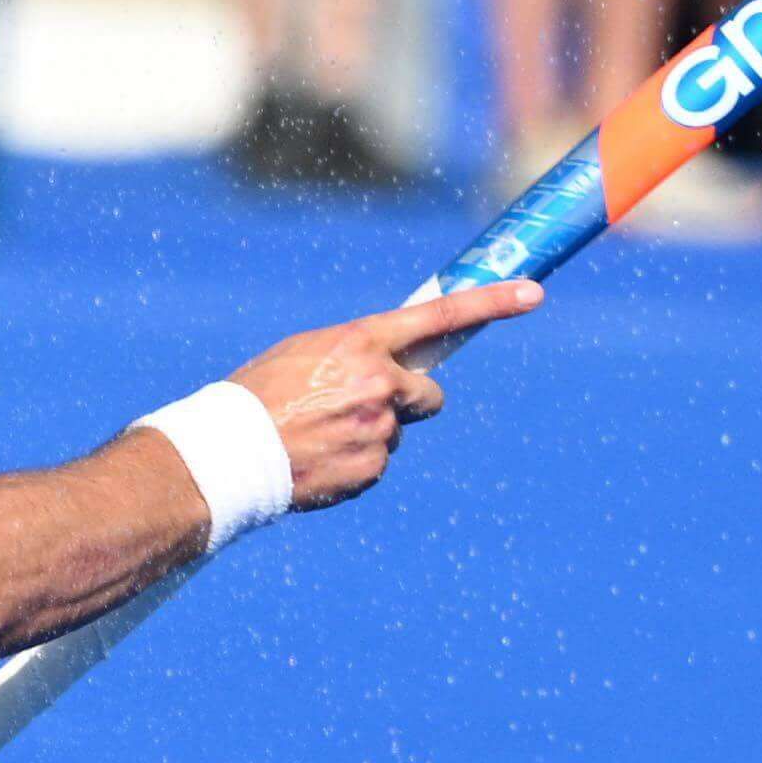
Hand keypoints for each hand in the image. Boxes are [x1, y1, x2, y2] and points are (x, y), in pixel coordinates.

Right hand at [229, 279, 538, 509]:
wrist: (228, 452)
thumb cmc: (259, 394)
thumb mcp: (306, 352)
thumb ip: (357, 353)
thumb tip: (393, 369)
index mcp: (361, 342)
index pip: (442, 316)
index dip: (493, 301)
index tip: (533, 293)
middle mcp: (380, 382)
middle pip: (428, 394)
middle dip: (407, 401)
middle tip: (362, 407)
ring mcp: (380, 429)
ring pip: (396, 432)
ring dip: (369, 434)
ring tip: (318, 437)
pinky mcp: (373, 469)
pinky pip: (377, 465)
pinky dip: (354, 464)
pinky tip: (318, 461)